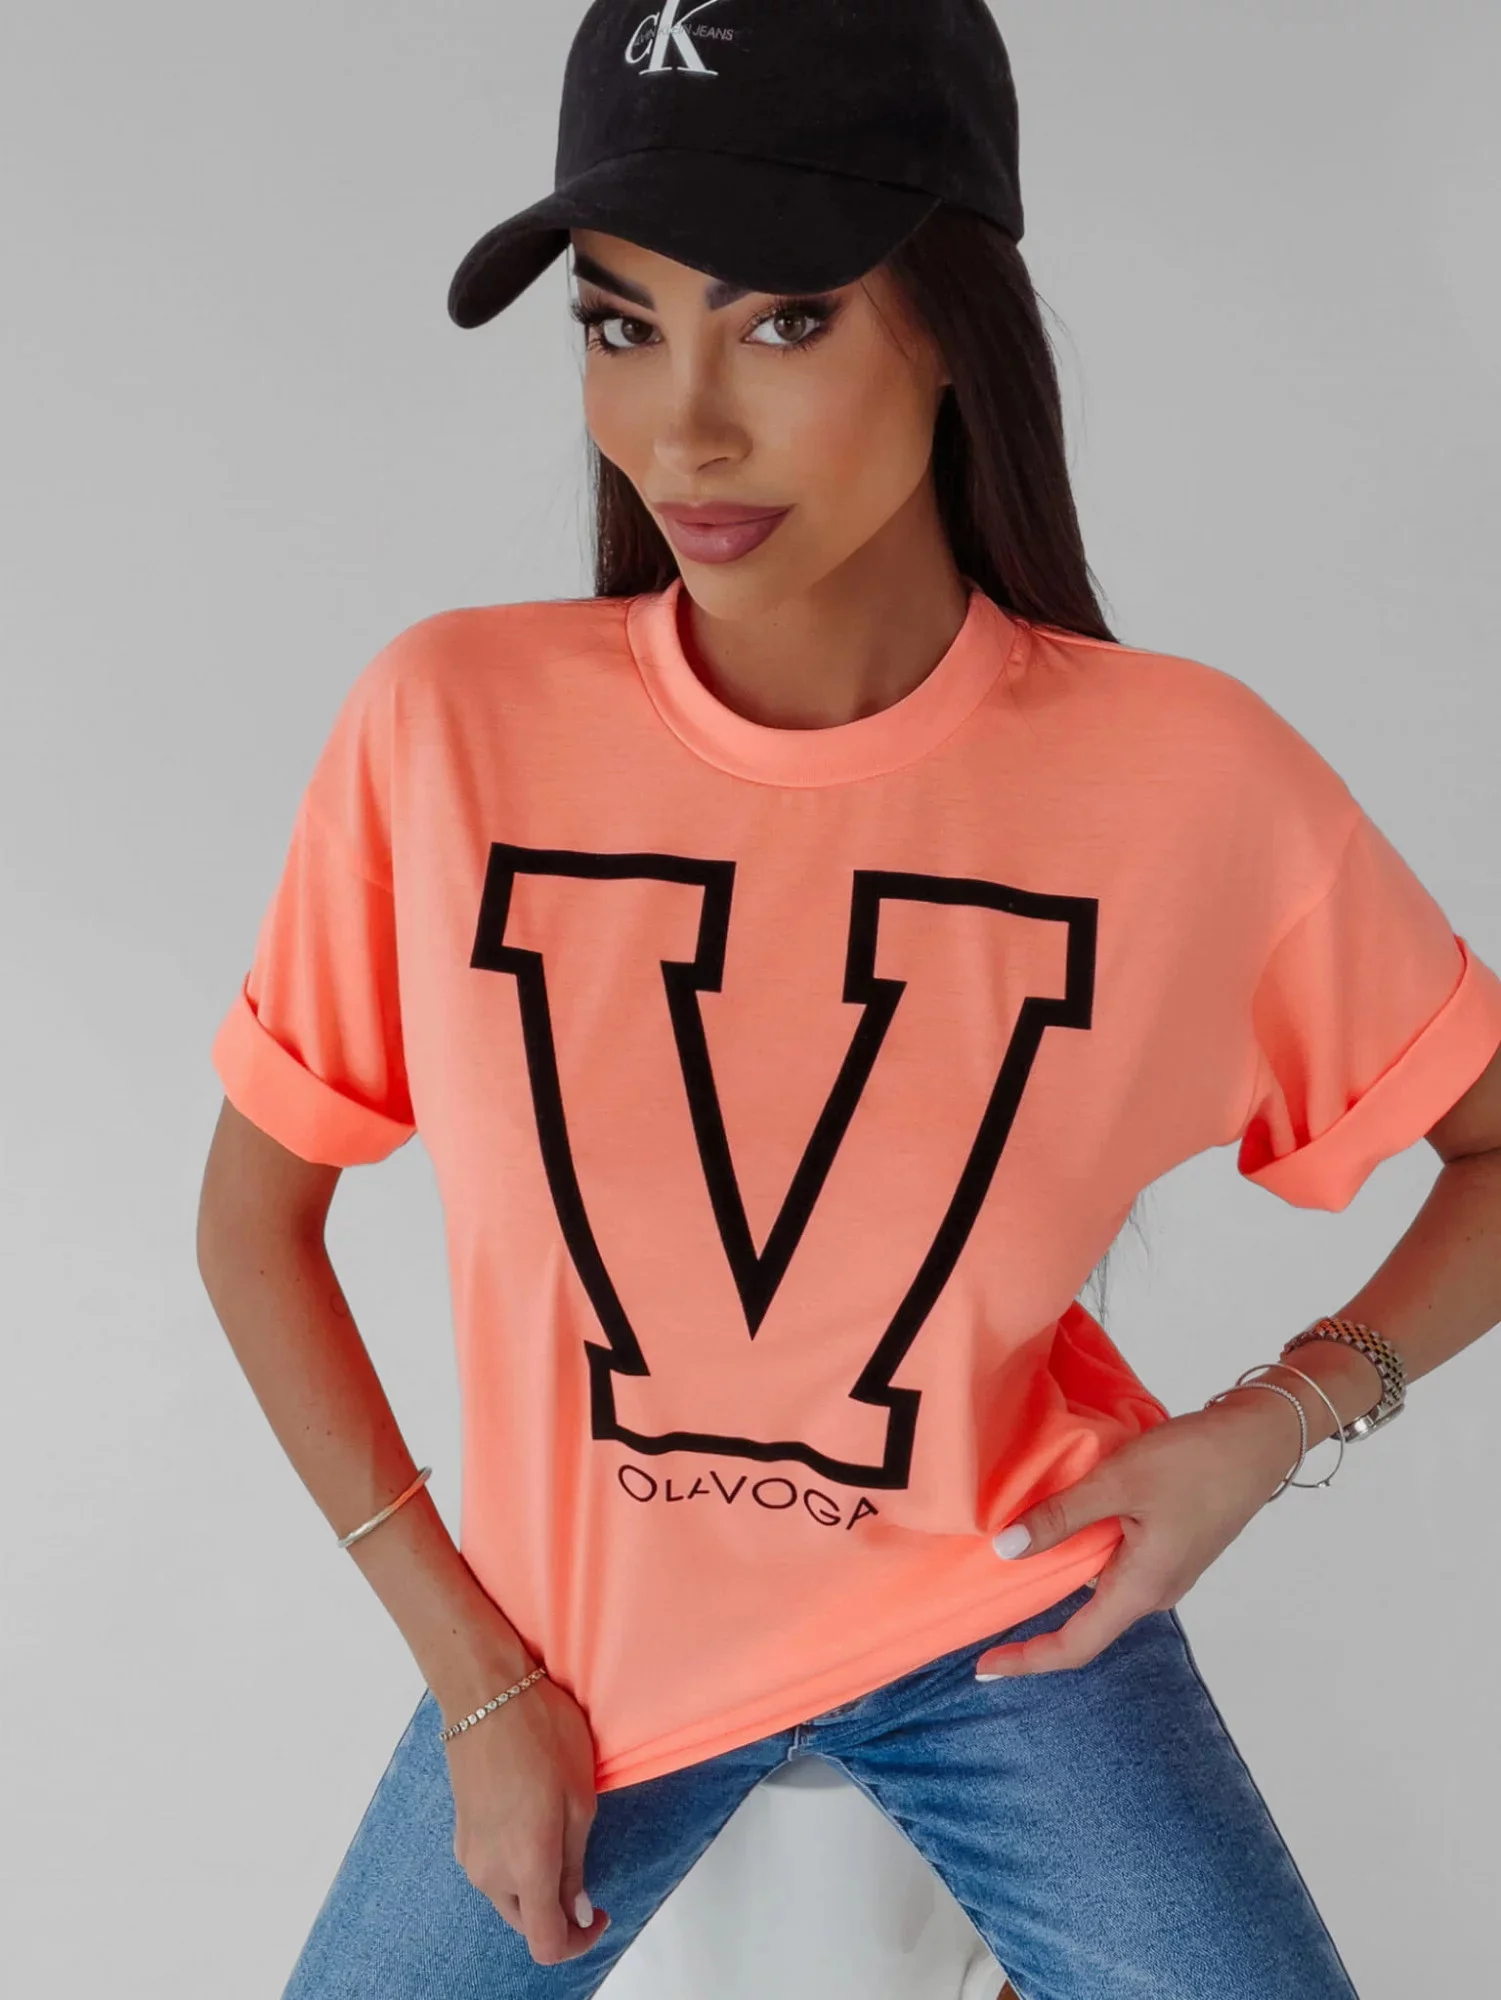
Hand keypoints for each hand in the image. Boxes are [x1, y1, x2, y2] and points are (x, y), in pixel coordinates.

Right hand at [444, 1668, 612, 1965]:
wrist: (487, 1693)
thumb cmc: (541, 1736)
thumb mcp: (578, 1801)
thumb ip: (575, 1865)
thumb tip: (576, 1910)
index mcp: (526, 1869)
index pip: (547, 1943)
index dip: (578, 1943)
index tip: (599, 1913)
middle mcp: (490, 1873)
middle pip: (527, 1922)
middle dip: (558, 1912)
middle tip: (586, 1876)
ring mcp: (469, 1854)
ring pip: (507, 1896)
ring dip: (536, 1886)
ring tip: (560, 1836)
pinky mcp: (460, 1833)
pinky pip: (491, 1868)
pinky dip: (515, 1864)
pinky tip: (532, 1822)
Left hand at [974, 1391, 1303, 1677]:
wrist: (1258, 1440)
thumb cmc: (1195, 1461)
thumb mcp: (1117, 1483)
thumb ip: (1061, 1518)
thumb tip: (1006, 1551)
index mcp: (1141, 1589)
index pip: (1076, 1645)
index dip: (1028, 1659)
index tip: (985, 1664)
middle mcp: (1153, 1591)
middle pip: (1085, 1619)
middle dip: (1037, 1615)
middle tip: (986, 1603)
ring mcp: (1165, 1570)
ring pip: (1099, 1584)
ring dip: (1062, 1571)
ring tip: (1018, 1549)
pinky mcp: (1170, 1547)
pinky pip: (1116, 1561)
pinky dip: (1084, 1548)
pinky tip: (1065, 1521)